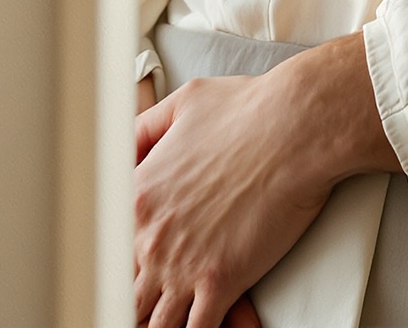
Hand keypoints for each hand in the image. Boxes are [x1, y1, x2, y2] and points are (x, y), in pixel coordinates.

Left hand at [132, 33, 395, 327]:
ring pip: (154, 319)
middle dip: (137, 299)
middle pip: (126, 290)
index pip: (110, 245)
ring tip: (169, 321)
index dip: (121, 260)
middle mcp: (152, 236)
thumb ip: (148, 127)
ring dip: (160, 321)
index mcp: (139, 195)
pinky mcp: (219, 282)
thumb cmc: (249, 109)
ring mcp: (182, 264)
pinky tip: (219, 326)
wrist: (296, 127)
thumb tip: (129, 143)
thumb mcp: (185, 102)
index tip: (132, 268)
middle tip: (154, 297)